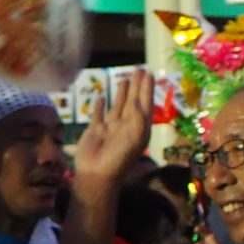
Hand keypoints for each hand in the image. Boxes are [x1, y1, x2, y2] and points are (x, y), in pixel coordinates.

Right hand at [74, 70, 154, 195]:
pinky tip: (100, 96)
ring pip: (117, 106)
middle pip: (133, 101)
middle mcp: (126, 126)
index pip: (145, 103)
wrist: (97, 174)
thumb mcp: (135, 136)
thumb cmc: (119, 156)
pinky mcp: (95, 130)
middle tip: (138, 69)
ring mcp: (110, 128)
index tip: (149, 73)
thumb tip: (140, 100)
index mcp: (139, 127)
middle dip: (136, 86)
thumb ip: (138, 116)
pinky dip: (100, 106)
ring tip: (124, 78)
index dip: (147, 88)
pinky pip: (98, 115)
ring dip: (121, 93)